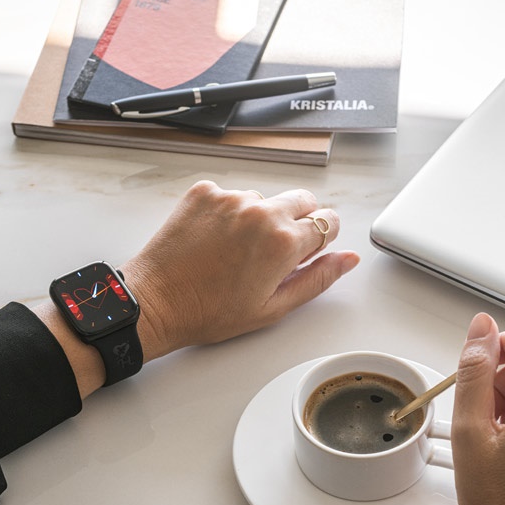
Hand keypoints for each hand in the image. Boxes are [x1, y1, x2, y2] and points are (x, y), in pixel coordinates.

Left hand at [121, 181, 358, 359]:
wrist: (156, 301)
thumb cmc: (209, 312)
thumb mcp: (273, 307)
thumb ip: (317, 279)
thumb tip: (347, 258)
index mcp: (284, 241)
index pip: (328, 220)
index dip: (321, 238)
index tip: (307, 251)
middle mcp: (261, 211)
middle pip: (303, 200)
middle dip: (299, 221)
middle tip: (275, 252)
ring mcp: (230, 198)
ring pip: (265, 198)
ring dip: (260, 218)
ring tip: (235, 252)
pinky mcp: (204, 192)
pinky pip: (231, 195)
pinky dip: (229, 213)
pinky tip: (214, 240)